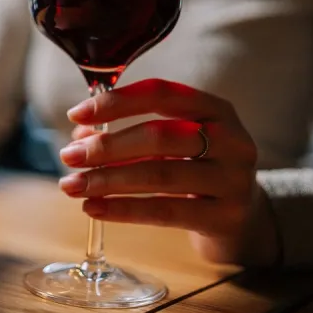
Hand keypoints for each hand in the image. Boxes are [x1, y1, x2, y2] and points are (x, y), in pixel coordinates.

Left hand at [59, 79, 278, 265]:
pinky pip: (166, 212)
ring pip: (160, 175)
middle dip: (107, 145)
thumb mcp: (174, 144)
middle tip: (69, 156)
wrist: (243, 218)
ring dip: (108, 180)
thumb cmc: (197, 171)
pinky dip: (123, 210)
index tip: (77, 114)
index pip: (162, 93)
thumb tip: (79, 135)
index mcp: (216, 108)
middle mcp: (232, 139)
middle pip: (160, 135)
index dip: (117, 101)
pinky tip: (94, 208)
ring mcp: (233, 180)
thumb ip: (131, 134)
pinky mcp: (226, 217)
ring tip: (73, 185)